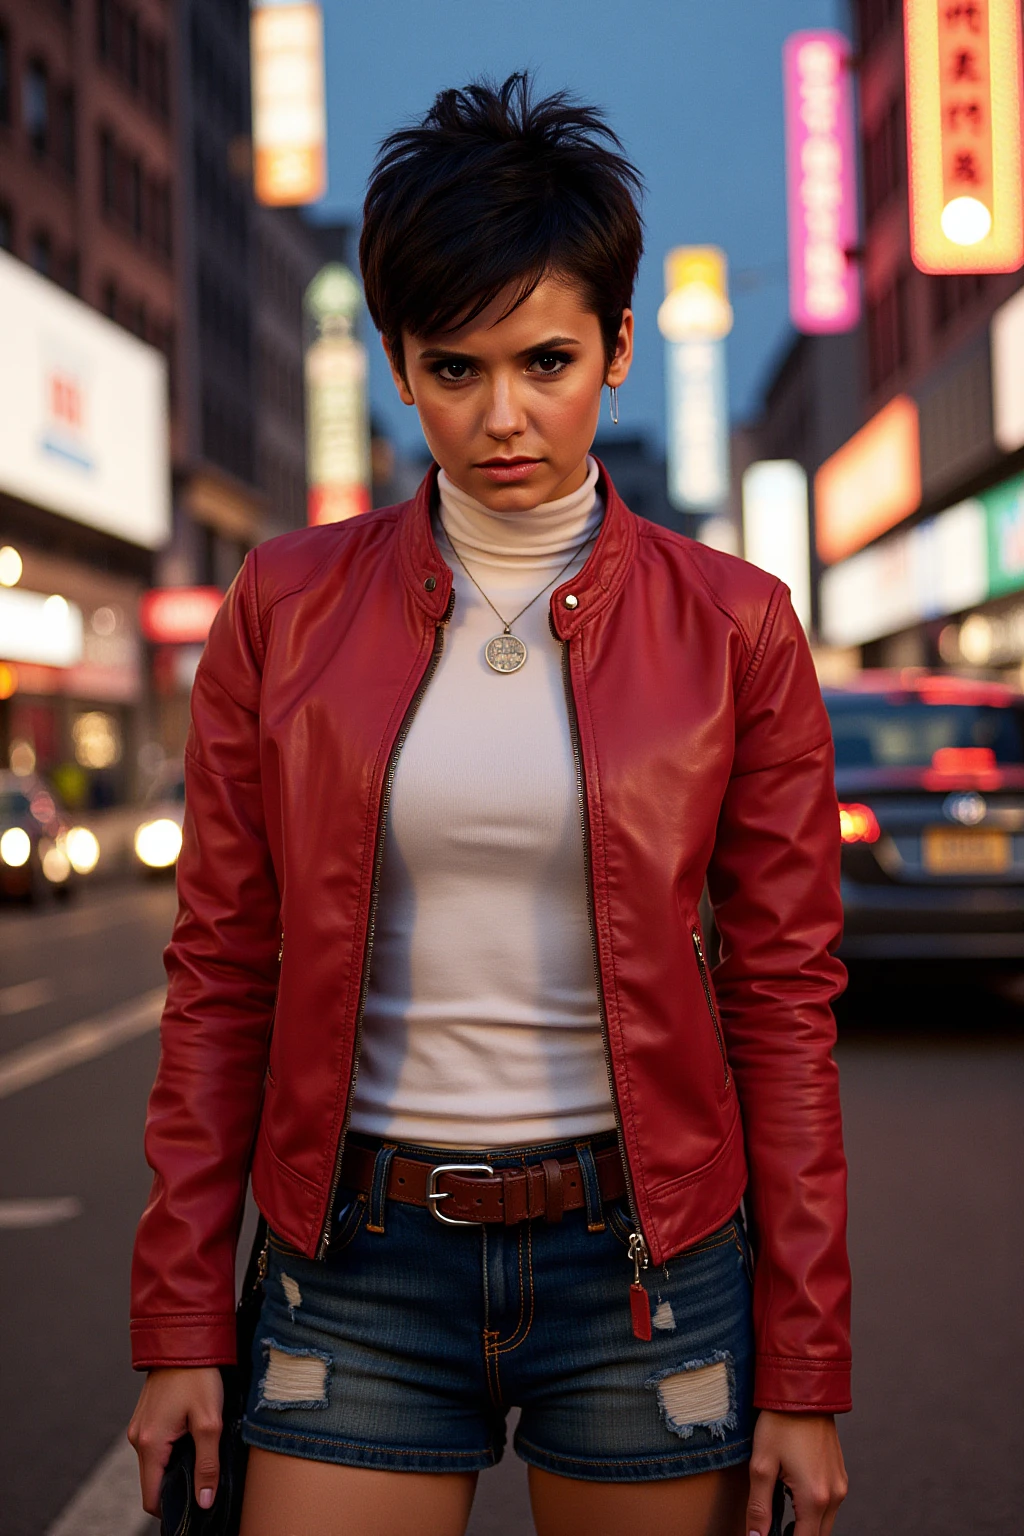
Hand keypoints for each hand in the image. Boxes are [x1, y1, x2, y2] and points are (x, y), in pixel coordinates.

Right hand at [127, 1366, 223, 1516]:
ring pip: (155, 1463)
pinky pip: (156, 1446)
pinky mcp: (145, 1418)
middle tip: (205, 1477)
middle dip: (176, 1485)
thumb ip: (207, 1465)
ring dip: (175, 1465)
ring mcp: (139, 1428)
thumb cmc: (197, 1376)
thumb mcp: (210, 1422)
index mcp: (150, 1445)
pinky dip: (171, 1450)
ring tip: (200, 1452)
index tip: (195, 1505)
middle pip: (153, 1482)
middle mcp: (138, 1439)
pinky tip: (191, 1436)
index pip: (151, 1499)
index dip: (173, 1508)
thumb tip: (204, 1501)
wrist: (184, 1339)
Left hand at [745, 1411, 847, 1535]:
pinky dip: (814, 1511)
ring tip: (781, 1518)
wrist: (803, 1390)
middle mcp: (834, 1495)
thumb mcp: (761, 1465)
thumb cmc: (780, 1422)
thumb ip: (759, 1508)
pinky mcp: (840, 1474)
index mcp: (815, 1497)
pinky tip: (793, 1498)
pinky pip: (830, 1505)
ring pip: (825, 1523)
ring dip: (807, 1526)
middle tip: (773, 1531)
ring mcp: (840, 1485)